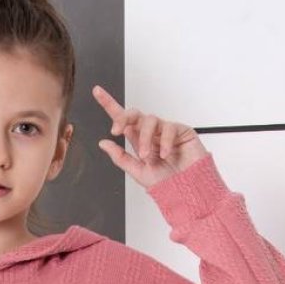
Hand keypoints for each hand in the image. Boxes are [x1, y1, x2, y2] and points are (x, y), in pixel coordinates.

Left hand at [92, 85, 206, 187]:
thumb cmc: (167, 183)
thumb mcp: (138, 172)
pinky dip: (165, 142)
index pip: (123, 120)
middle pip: (134, 114)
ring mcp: (165, 130)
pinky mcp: (181, 131)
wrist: (187, 190)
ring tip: (146, 156)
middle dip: (123, 118)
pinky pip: (169, 128)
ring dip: (145, 138)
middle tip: (116, 130)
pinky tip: (165, 154)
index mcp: (139, 141)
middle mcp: (151, 133)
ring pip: (150, 120)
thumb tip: (104, 143)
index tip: (97, 92)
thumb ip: (120, 157)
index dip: (109, 104)